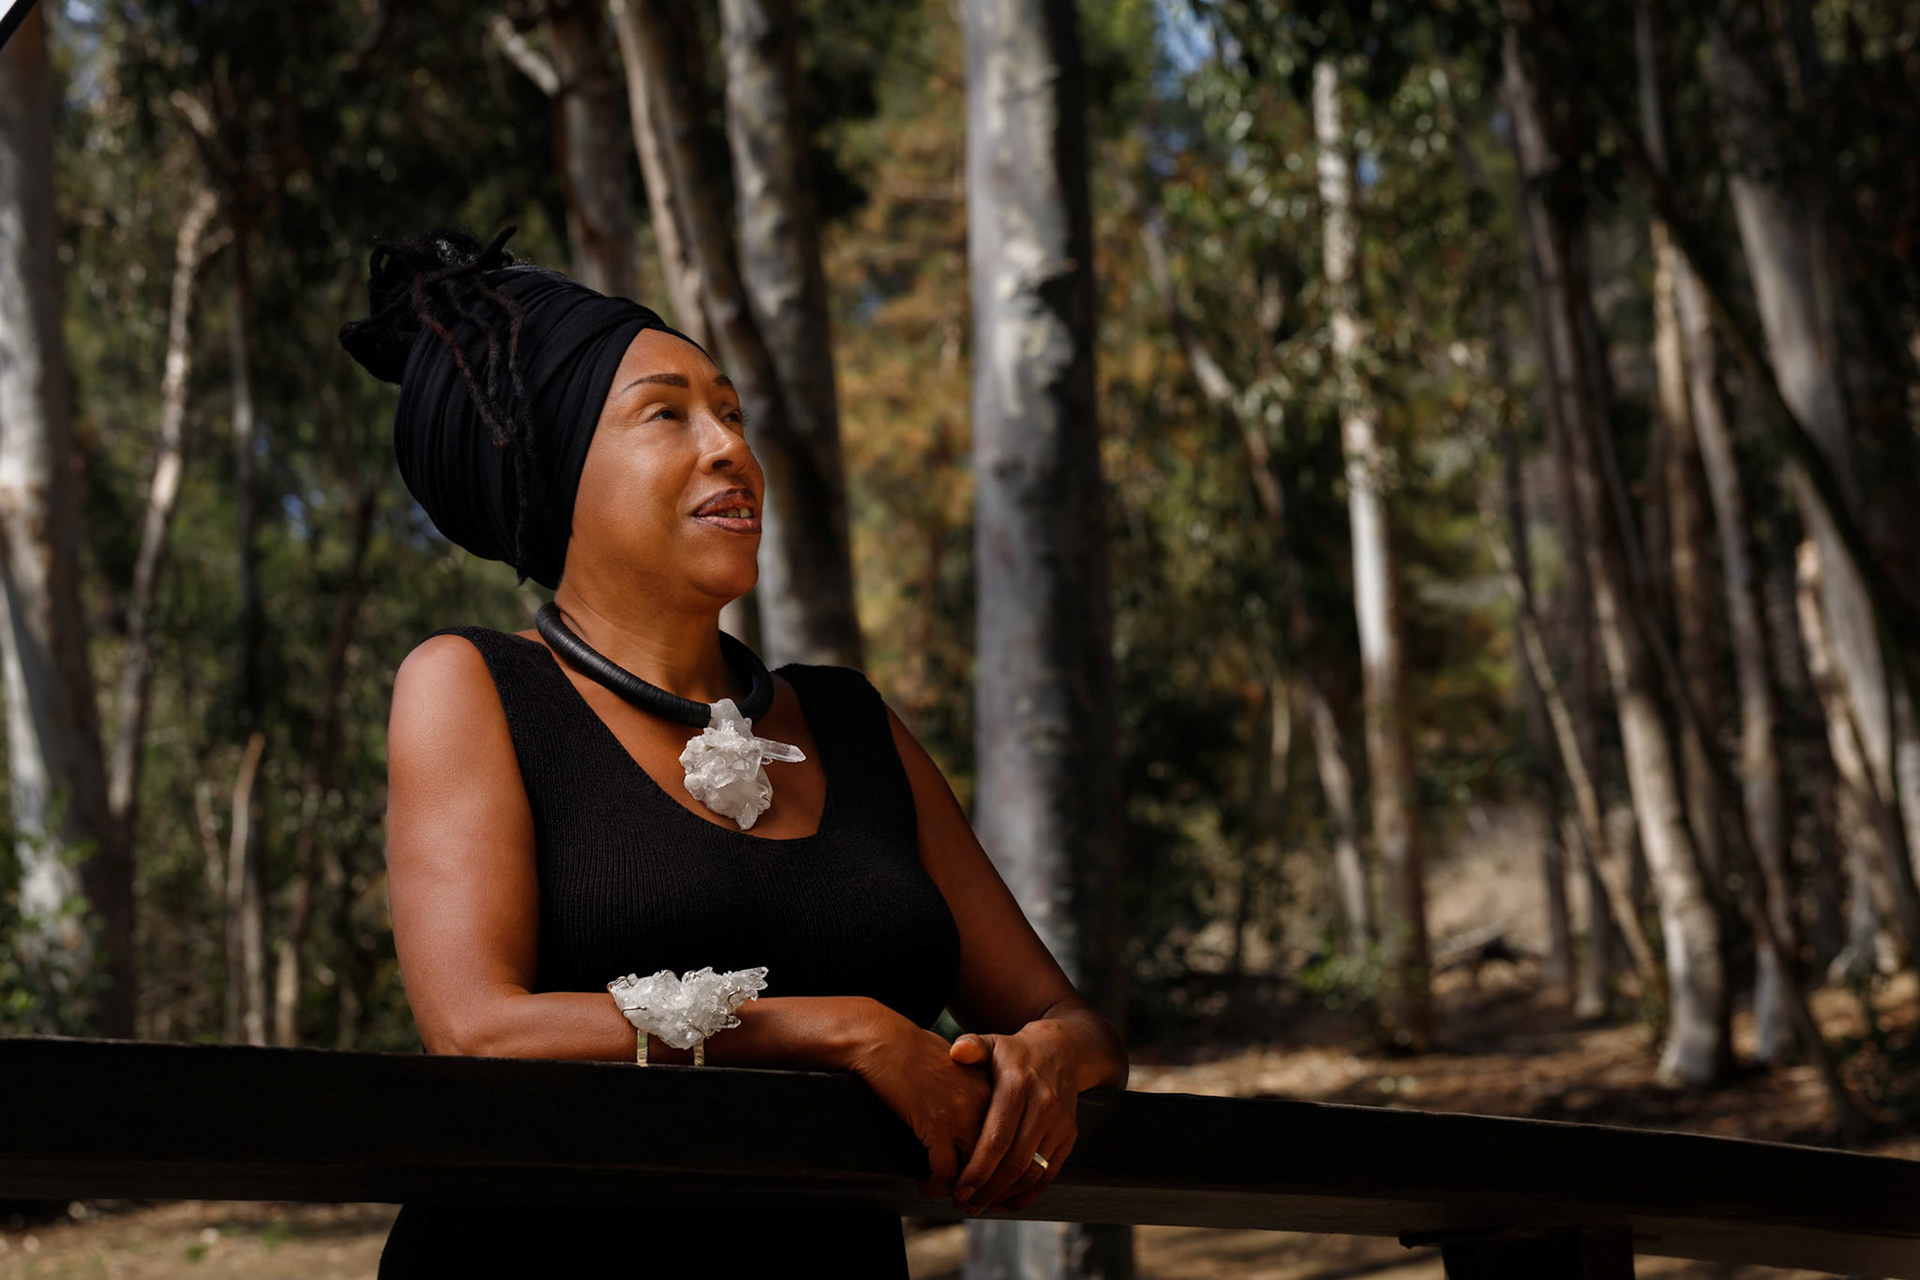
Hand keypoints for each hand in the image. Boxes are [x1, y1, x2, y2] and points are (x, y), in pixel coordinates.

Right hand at [849, 1006, 992, 1200]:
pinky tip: (927, 1185)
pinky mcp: (934, 1124)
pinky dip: (936, 1185)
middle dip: (988, 1187)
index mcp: (991, 1089)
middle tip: (976, 1202)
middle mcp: (982, 1104)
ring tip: (952, 1198)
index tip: (993, 1182)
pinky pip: (944, 1170)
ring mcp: (960, 1115)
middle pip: (999, 1159)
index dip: (1004, 1166)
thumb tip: (976, 1122)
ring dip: (964, 1191)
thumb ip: (974, 1092)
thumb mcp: (959, 1067)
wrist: (885, 1041)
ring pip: (975, 1170)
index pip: (1012, 1138)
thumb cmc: (915, 1052)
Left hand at [946, 1022, 1078, 1214]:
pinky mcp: (1069, 1138)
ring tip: (979, 1206)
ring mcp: (1059, 1125)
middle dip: (987, 1189)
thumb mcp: (994, 1042)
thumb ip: (973, 1046)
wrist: (1064, 1051)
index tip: (958, 1189)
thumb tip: (956, 1052)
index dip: (978, 1168)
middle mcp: (1043, 1107)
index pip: (998, 1137)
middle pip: (1015, 1162)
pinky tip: (1003, 1202)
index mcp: (1019, 1085)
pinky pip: (1048, 1175)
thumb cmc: (1017, 1052)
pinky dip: (1027, 1195)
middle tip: (963, 1204)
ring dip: (1005, 1196)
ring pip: (1033, 1173)